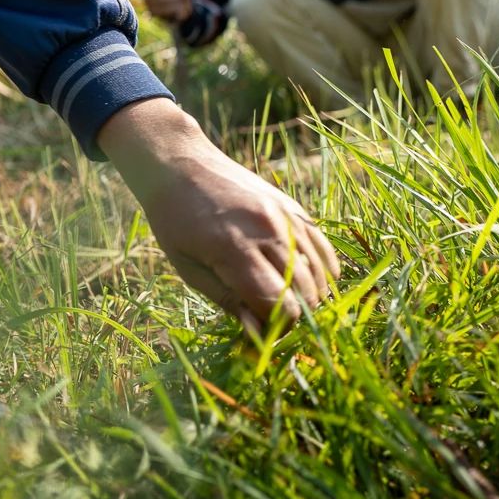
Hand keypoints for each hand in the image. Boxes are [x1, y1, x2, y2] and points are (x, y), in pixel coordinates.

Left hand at [100, 100, 338, 337]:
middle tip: (274, 321)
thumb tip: (258, 333)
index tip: (263, 334)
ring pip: (317, 270)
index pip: (279, 305)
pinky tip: (319, 281)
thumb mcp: (188, 267)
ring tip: (292, 304)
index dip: (276, 329)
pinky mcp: (290, 205)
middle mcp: (265, 230)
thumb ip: (227, 301)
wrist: (178, 164)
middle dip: (294, 316)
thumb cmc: (174, 221)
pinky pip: (320, 242)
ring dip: (311, 295)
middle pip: (303, 291)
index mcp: (234, 249)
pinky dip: (324, 266)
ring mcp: (282, 214)